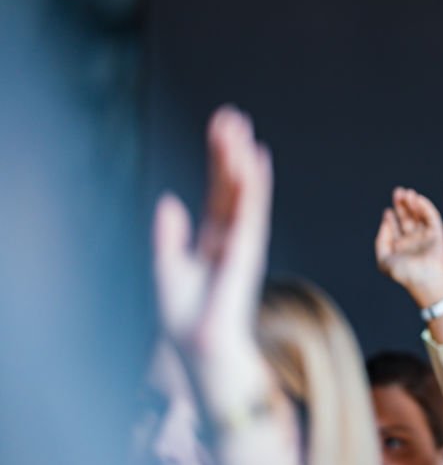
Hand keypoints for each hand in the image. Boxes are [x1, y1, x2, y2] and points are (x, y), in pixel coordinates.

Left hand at [152, 106, 272, 409]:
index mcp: (213, 237)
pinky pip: (248, 211)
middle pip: (231, 184)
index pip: (218, 190)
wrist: (201, 350)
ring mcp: (241, 241)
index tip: (223, 125)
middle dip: (231, 150)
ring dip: (242, 160)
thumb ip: (169, 234)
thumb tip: (168, 198)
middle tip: (232, 114)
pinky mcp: (244, 252)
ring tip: (240, 129)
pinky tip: (254, 161)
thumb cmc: (186, 317)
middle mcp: (231, 235)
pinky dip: (252, 186)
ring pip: (242, 192)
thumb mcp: (167, 268)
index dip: (219, 158)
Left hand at [375, 187, 442, 307]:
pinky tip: (417, 199)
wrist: (424, 279)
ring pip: (419, 216)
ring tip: (407, 193)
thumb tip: (385, 223)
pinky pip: (431, 217)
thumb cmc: (404, 273)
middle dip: (402, 205)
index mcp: (401, 248)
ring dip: (413, 203)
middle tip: (398, 191)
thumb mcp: (384, 260)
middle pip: (407, 218)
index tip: (387, 211)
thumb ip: (381, 241)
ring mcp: (425, 237)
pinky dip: (425, 207)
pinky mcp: (437, 234)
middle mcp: (413, 241)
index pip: (395, 228)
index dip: (391, 217)